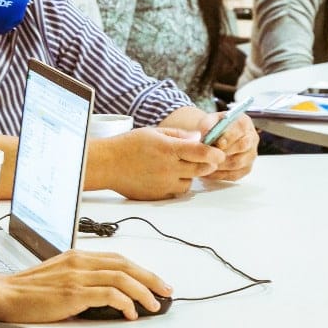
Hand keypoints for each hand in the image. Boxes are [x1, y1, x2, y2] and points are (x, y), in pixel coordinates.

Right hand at [0, 249, 170, 321]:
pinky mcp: (73, 292)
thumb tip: (108, 296)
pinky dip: (125, 302)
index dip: (141, 270)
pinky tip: (131, 313)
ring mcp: (77, 276)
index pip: (118, 259)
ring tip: (154, 305)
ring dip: (143, 292)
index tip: (155, 282)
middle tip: (167, 291)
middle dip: (151, 278)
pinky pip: (110, 294)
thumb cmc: (28, 291)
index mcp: (77, 256)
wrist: (4, 294)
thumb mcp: (58, 277)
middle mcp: (80, 262)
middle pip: (126, 265)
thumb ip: (81, 280)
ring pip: (122, 278)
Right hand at [91, 126, 224, 198]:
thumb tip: (198, 138)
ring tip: (179, 167)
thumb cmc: (128, 145)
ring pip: (190, 183)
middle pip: (201, 169)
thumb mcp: (154, 132)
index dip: (214, 153)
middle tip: (209, 160)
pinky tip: (168, 176)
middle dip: (208, 164)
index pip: (200, 152)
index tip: (220, 153)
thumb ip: (178, 135)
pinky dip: (177, 185)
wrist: (107, 165)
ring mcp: (163, 183)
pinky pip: (176, 192)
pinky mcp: (158, 195)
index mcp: (168, 149)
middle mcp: (168, 168)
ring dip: (190, 175)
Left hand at [194, 110, 258, 181]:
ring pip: (238, 163)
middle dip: (224, 152)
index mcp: (244, 123)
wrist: (214, 136)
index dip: (228, 138)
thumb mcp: (209, 120)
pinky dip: (220, 175)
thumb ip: (207, 124)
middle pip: (242, 147)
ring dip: (220, 165)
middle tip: (210, 156)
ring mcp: (251, 154)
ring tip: (206, 164)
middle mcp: (252, 138)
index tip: (216, 143)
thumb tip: (206, 132)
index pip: (241, 130)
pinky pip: (235, 175)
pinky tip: (208, 172)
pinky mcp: (246, 168)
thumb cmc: (213, 126)